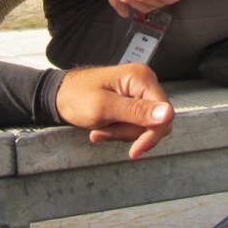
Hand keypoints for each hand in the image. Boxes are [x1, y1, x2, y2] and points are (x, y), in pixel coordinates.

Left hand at [54, 64, 173, 158]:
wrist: (58, 96)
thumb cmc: (76, 96)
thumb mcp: (104, 107)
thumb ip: (136, 112)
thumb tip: (168, 114)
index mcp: (141, 77)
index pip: (164, 112)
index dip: (152, 134)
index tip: (135, 150)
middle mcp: (145, 82)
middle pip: (155, 121)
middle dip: (129, 132)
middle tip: (105, 132)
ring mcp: (139, 92)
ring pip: (144, 126)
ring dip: (121, 133)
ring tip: (99, 130)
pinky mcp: (132, 102)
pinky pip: (135, 124)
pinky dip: (119, 131)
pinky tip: (102, 128)